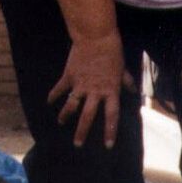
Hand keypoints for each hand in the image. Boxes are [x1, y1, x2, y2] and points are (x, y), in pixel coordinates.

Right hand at [49, 32, 133, 148]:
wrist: (96, 37)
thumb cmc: (112, 52)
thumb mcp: (122, 68)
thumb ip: (126, 82)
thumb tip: (133, 91)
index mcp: (111, 91)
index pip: (111, 115)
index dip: (110, 131)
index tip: (107, 145)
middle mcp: (95, 91)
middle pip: (88, 116)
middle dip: (82, 132)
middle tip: (78, 144)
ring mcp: (80, 84)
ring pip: (71, 106)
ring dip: (65, 116)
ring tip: (61, 123)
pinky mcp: (69, 76)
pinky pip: (59, 89)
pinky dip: (53, 95)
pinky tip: (48, 102)